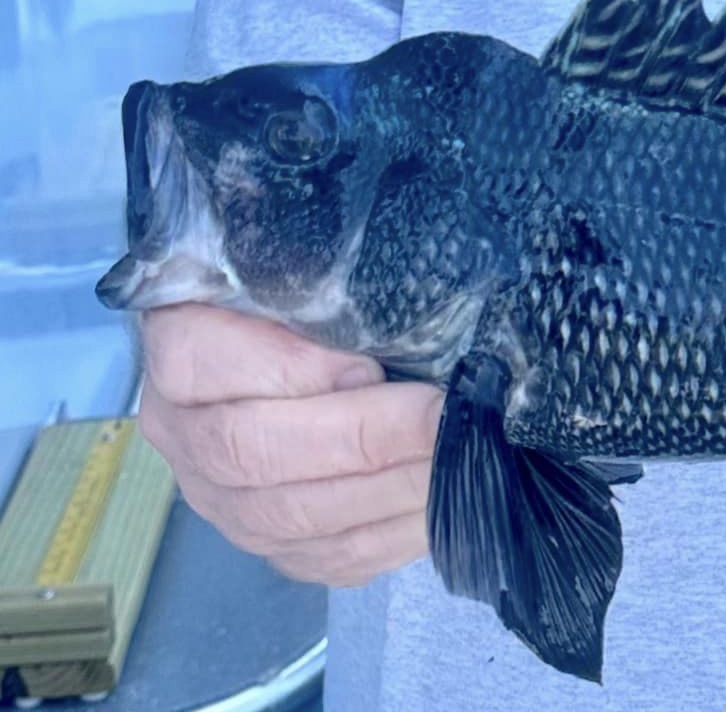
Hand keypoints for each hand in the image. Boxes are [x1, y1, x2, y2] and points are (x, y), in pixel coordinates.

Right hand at [138, 305, 442, 585]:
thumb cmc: (304, 285)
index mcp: (177, 345)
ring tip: (454, 462)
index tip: (369, 366)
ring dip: (383, 493)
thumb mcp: (301, 263)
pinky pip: (322, 556)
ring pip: (290, 516)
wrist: (280, 341)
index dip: (290, 371)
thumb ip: (324, 283)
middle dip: (361, 440)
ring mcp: (218, 495)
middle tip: (440, 419)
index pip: (205, 363)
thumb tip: (393, 314)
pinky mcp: (264, 538)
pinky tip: (436, 505)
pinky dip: (385, 536)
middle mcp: (182, 429)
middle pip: (254, 451)